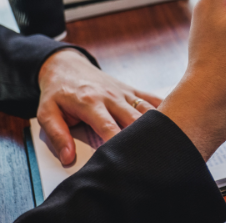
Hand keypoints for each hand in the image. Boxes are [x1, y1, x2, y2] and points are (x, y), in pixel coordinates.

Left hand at [37, 49, 161, 164]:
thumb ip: (57, 135)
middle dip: (144, 138)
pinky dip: (166, 109)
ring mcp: (124, 92)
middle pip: (134, 120)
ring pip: (148, 110)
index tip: (126, 160)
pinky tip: (178, 121)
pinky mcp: (132, 90)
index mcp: (90, 102)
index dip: (118, 144)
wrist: (66, 65)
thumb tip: (68, 158)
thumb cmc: (57, 92)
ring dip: (159, 125)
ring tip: (170, 142)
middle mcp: (111, 96)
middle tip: (152, 157)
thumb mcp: (47, 112)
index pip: (109, 127)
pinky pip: (153, 99)